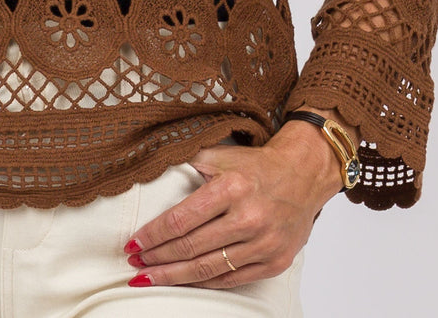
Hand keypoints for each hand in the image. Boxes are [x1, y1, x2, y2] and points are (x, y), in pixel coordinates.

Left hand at [124, 124, 344, 289]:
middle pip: (191, 247)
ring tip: (150, 277)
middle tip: (136, 263)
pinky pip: (231, 279)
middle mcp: (249, 218)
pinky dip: (204, 282)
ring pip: (208, 268)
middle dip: (158, 259)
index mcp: (232, 188)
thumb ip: (188, 163)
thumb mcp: (221, 154)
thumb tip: (152, 171)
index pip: (182, 219)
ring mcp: (263, 243)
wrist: (303, 175)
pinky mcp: (274, 262)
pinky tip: (184, 282)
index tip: (134, 243)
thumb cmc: (257, 166)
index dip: (154, 234)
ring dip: (174, 276)